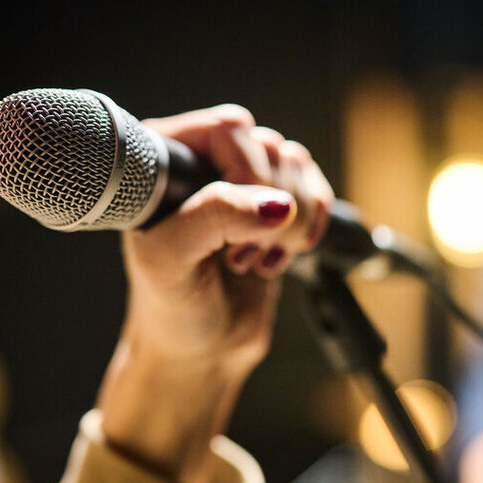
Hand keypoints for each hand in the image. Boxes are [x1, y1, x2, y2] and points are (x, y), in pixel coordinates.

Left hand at [97, 105, 332, 482]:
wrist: (201, 352)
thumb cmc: (170, 309)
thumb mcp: (171, 262)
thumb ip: (213, 219)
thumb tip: (277, 203)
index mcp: (166, 162)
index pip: (224, 130)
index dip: (244, 171)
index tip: (235, 225)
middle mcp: (206, 164)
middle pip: (267, 145)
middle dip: (268, 204)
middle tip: (240, 252)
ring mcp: (245, 184)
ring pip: (296, 164)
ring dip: (289, 220)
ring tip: (254, 259)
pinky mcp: (277, 208)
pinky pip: (316, 188)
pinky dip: (312, 223)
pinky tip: (284, 255)